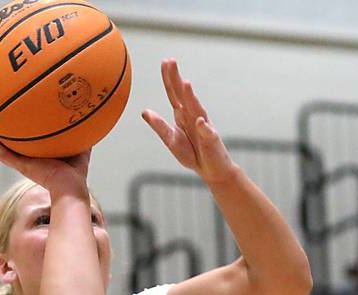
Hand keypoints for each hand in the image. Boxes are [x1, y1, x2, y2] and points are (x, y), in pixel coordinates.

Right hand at [0, 124, 90, 196]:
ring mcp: (22, 163)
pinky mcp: (19, 165)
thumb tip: (88, 111)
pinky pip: (1, 152)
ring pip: (0, 149)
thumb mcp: (80, 146)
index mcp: (40, 157)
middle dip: (1, 133)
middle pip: (10, 145)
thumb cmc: (77, 172)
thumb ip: (81, 130)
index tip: (13, 121)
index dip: (18, 133)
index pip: (26, 144)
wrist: (70, 187)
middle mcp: (28, 160)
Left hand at [142, 59, 237, 185]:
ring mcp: (204, 127)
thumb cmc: (193, 154)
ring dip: (191, 98)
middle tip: (171, 61)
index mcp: (182, 115)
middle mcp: (193, 116)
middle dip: (176, 79)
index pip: (173, 94)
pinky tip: (200, 122)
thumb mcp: (171, 140)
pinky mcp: (212, 140)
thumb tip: (145, 112)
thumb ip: (160, 126)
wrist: (212, 169)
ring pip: (196, 109)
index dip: (168, 79)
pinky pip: (208, 133)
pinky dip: (204, 128)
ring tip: (185, 84)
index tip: (165, 62)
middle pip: (183, 95)